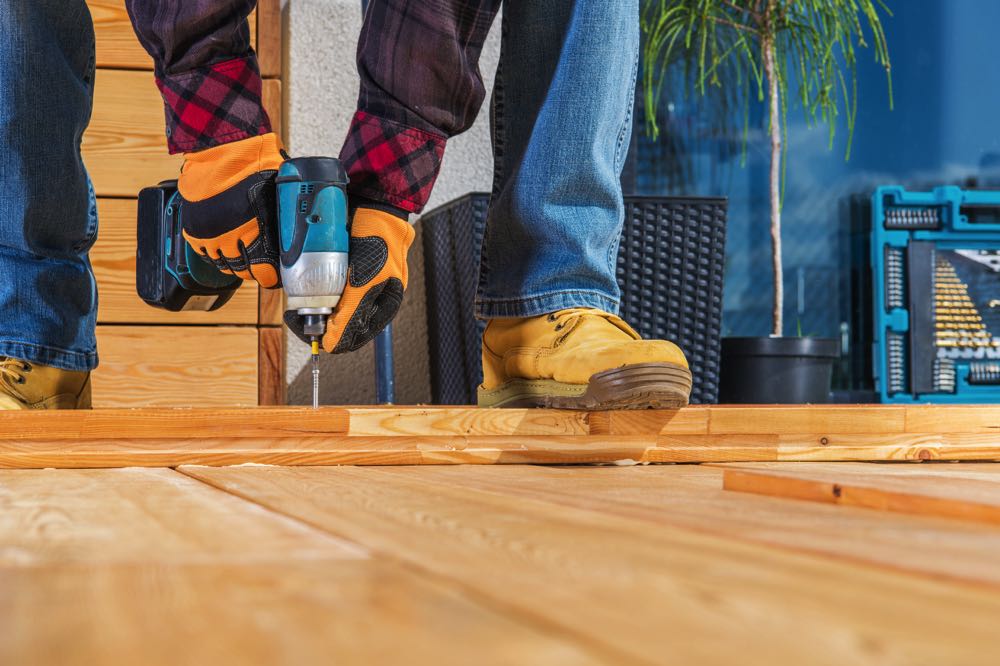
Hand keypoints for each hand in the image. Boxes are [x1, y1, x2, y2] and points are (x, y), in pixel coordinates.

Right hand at [177, 133, 284, 288]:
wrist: (222, 148)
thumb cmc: (255, 164)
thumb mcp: (278, 189)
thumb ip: (283, 211)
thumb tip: (299, 219)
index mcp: (255, 232)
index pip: (263, 272)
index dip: (270, 277)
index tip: (274, 276)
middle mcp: (231, 238)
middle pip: (242, 270)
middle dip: (252, 271)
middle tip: (259, 268)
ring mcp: (211, 234)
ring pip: (223, 263)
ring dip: (233, 264)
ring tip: (241, 259)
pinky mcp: (195, 228)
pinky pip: (204, 252)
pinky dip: (214, 254)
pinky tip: (222, 250)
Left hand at [284, 207, 413, 352]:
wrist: (374, 202)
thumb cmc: (379, 241)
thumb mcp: (366, 281)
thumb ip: (352, 313)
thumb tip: (331, 344)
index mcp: (380, 309)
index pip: (348, 338)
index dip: (323, 337)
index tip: (301, 325)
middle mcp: (367, 300)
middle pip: (335, 323)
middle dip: (313, 319)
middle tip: (294, 311)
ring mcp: (354, 284)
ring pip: (327, 306)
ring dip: (310, 304)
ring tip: (297, 295)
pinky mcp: (342, 268)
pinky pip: (323, 285)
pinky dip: (311, 286)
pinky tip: (302, 279)